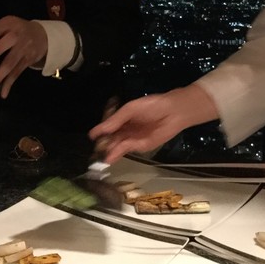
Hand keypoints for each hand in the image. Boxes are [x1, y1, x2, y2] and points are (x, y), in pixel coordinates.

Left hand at [0, 16, 47, 98]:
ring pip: (10, 64)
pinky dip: (9, 84)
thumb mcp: (6, 25)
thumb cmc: (17, 30)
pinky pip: (17, 73)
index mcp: (7, 24)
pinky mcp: (27, 61)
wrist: (43, 35)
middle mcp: (16, 36)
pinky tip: (3, 93)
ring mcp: (23, 50)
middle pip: (5, 44)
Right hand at [88, 84, 218, 163]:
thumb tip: (101, 129)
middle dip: (103, 144)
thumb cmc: (152, 105)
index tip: (91, 136)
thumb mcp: (130, 109)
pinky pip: (127, 148)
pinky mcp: (141, 145)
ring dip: (109, 151)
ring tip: (101, 157)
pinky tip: (110, 156)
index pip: (108, 126)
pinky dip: (118, 152)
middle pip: (112, 138)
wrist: (173, 112)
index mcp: (123, 118)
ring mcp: (133, 138)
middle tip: (96, 151)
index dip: (100, 131)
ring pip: (118, 145)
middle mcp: (126, 129)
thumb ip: (116, 119)